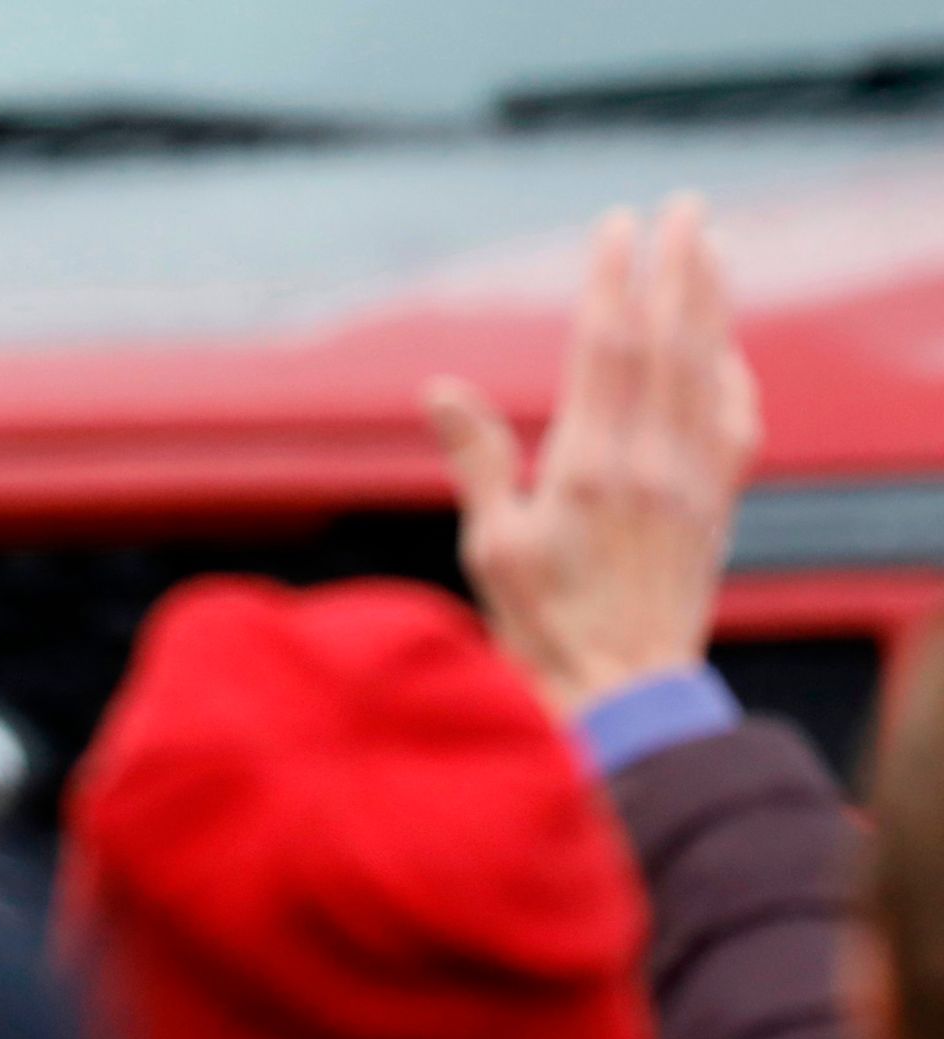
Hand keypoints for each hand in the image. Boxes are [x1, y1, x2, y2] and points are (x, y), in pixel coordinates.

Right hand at [424, 196, 761, 717]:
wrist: (624, 692)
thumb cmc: (543, 626)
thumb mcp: (490, 546)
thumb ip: (477, 461)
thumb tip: (441, 390)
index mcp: (589, 467)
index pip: (605, 350)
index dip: (612, 281)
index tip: (617, 226)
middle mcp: (651, 464)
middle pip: (670, 343)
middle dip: (678, 269)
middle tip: (685, 207)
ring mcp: (692, 484)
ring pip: (709, 372)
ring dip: (712, 305)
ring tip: (712, 250)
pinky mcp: (716, 508)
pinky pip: (736, 425)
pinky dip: (735, 377)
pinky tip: (727, 354)